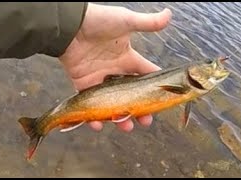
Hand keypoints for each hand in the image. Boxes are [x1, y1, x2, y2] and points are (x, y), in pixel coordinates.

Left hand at [59, 3, 171, 131]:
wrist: (70, 25)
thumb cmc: (99, 21)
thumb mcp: (126, 21)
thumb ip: (148, 23)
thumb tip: (169, 14)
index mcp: (127, 58)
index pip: (145, 75)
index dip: (154, 87)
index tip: (163, 100)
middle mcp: (115, 71)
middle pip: (130, 94)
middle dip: (139, 109)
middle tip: (146, 121)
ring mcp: (99, 79)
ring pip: (112, 103)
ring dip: (119, 117)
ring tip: (127, 127)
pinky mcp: (83, 84)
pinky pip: (89, 103)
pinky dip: (93, 116)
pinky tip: (99, 125)